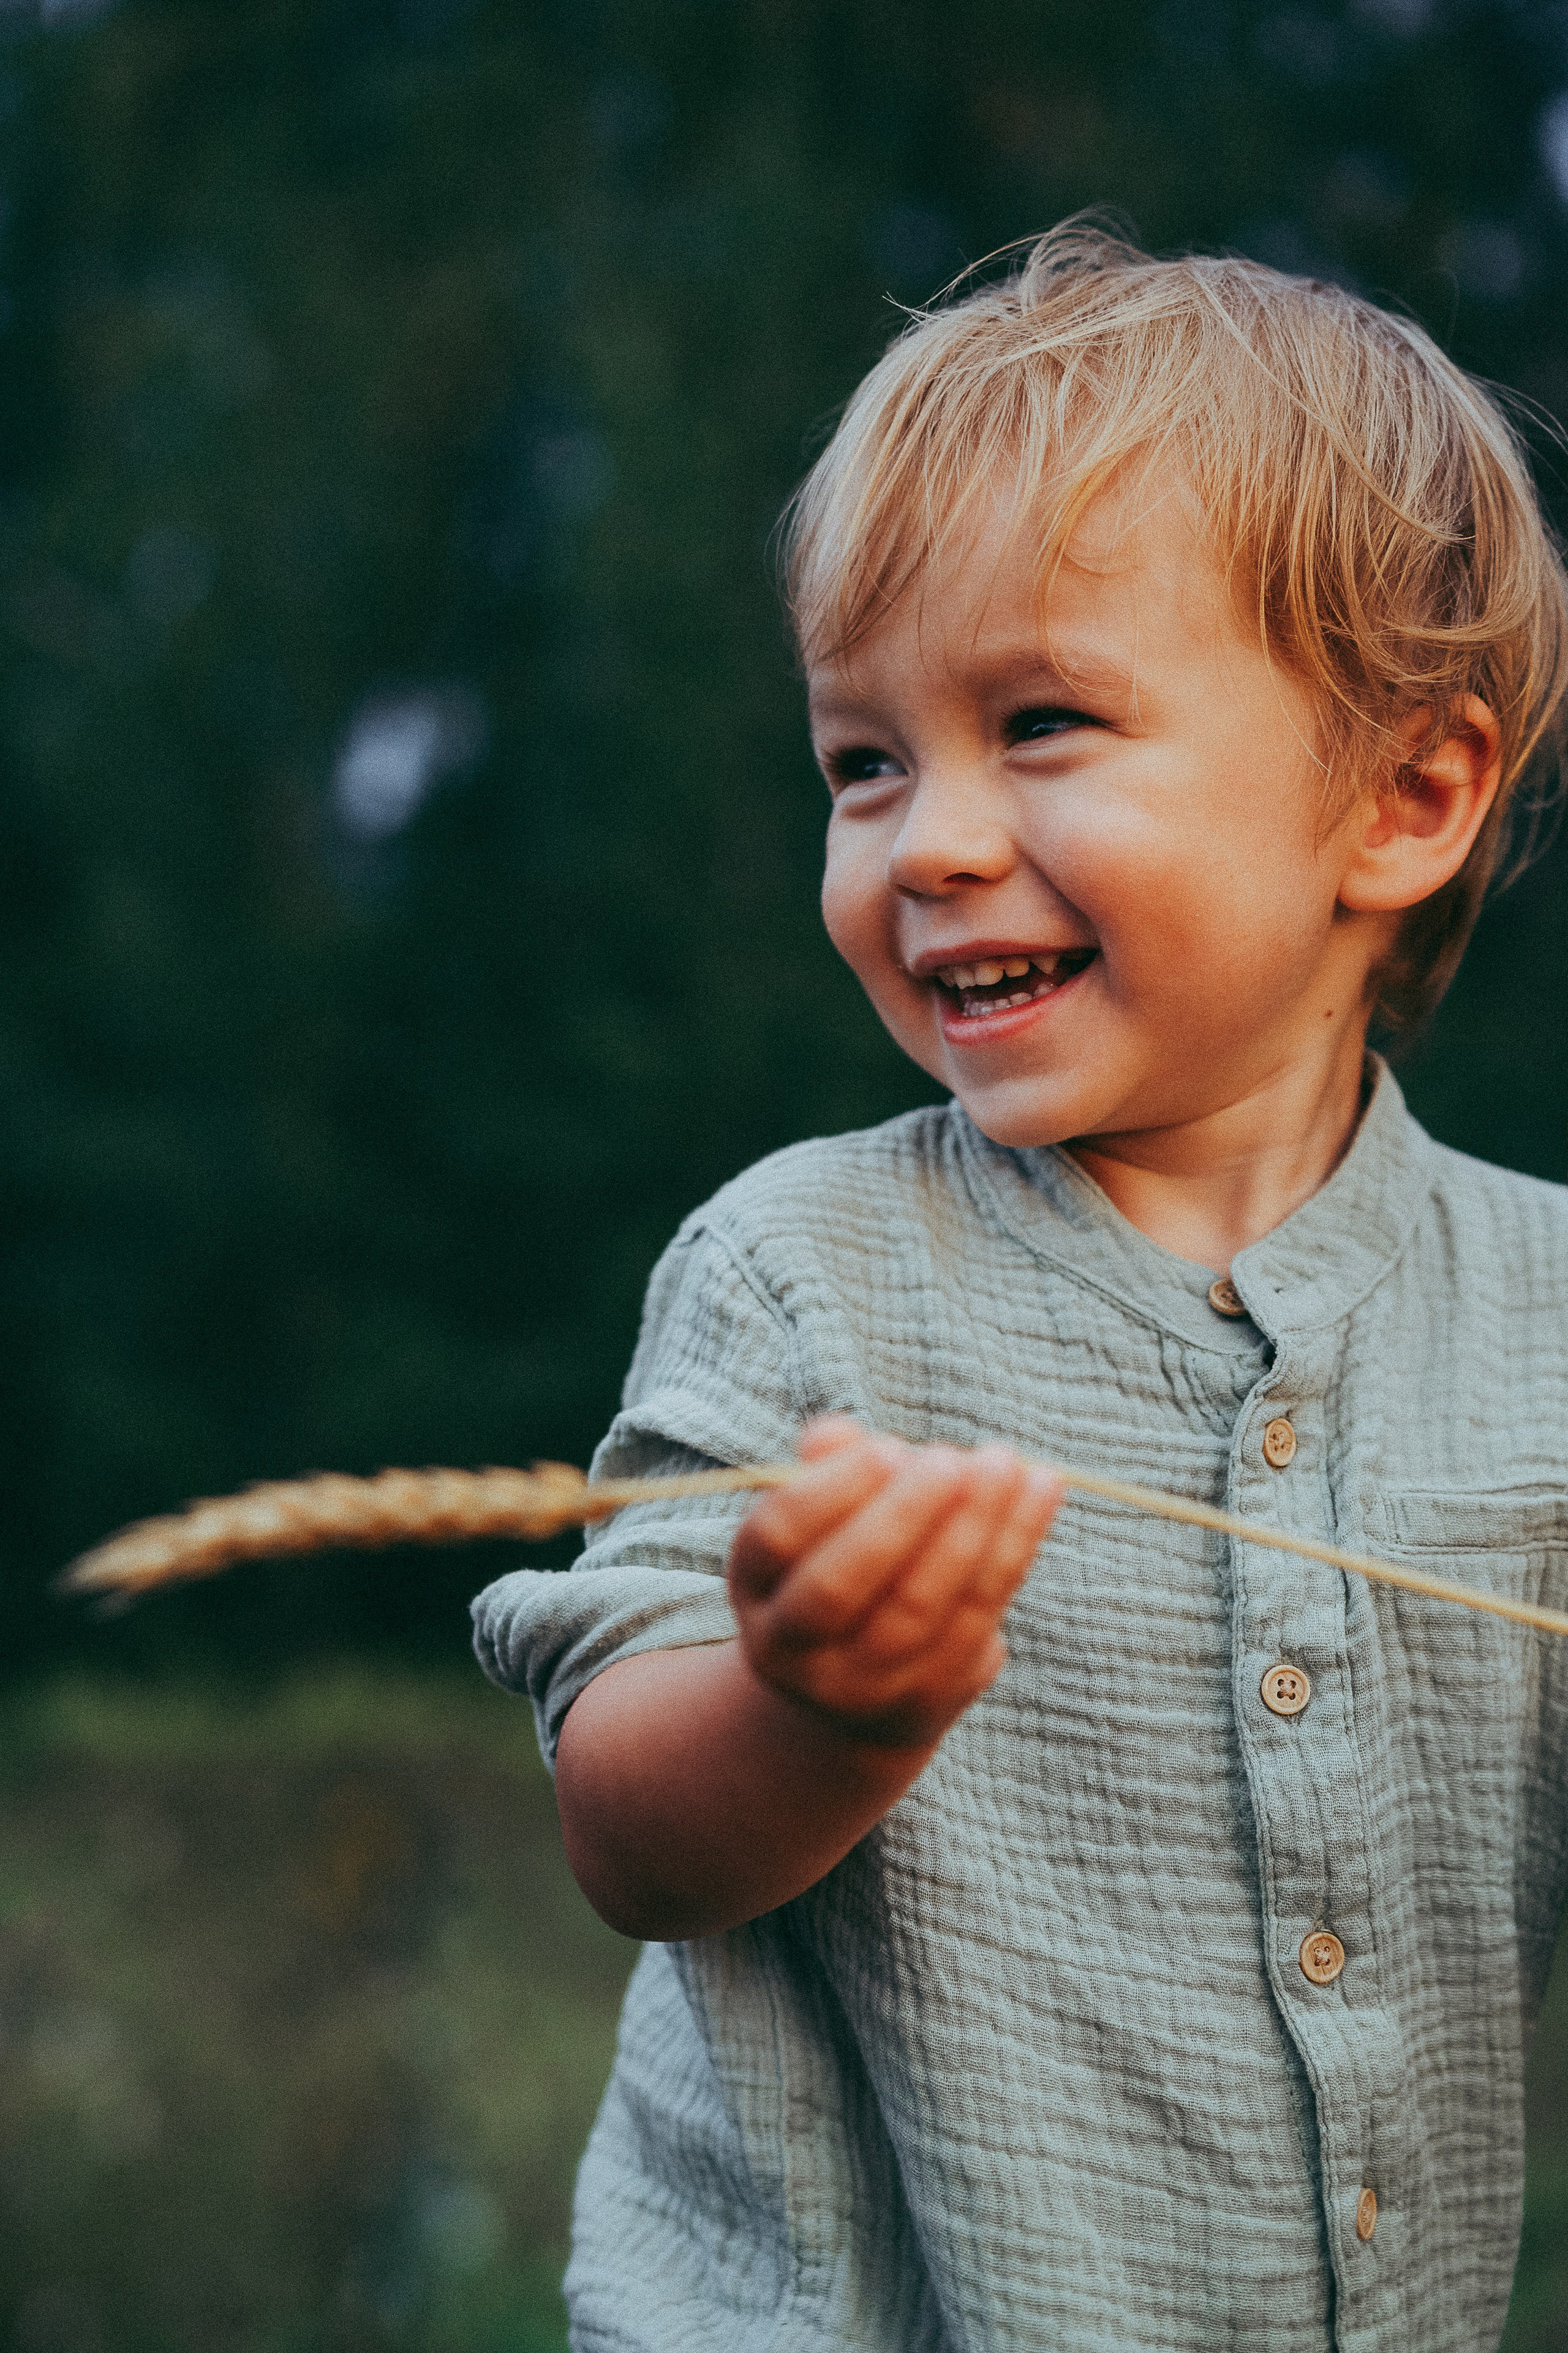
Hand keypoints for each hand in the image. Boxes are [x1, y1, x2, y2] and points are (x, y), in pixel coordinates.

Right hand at [727, 1417, 1062, 1749]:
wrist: (855, 1690)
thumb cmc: (842, 1562)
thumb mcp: (820, 1519)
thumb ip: (826, 1467)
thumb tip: (836, 1435)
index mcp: (756, 1587)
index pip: (776, 1537)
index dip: (831, 1491)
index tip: (890, 1448)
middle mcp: (791, 1648)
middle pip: (839, 1587)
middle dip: (901, 1516)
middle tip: (950, 1458)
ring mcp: (859, 1685)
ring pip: (918, 1608)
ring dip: (970, 1528)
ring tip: (1005, 1463)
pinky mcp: (927, 1698)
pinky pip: (976, 1619)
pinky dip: (1013, 1549)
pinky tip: (1040, 1491)